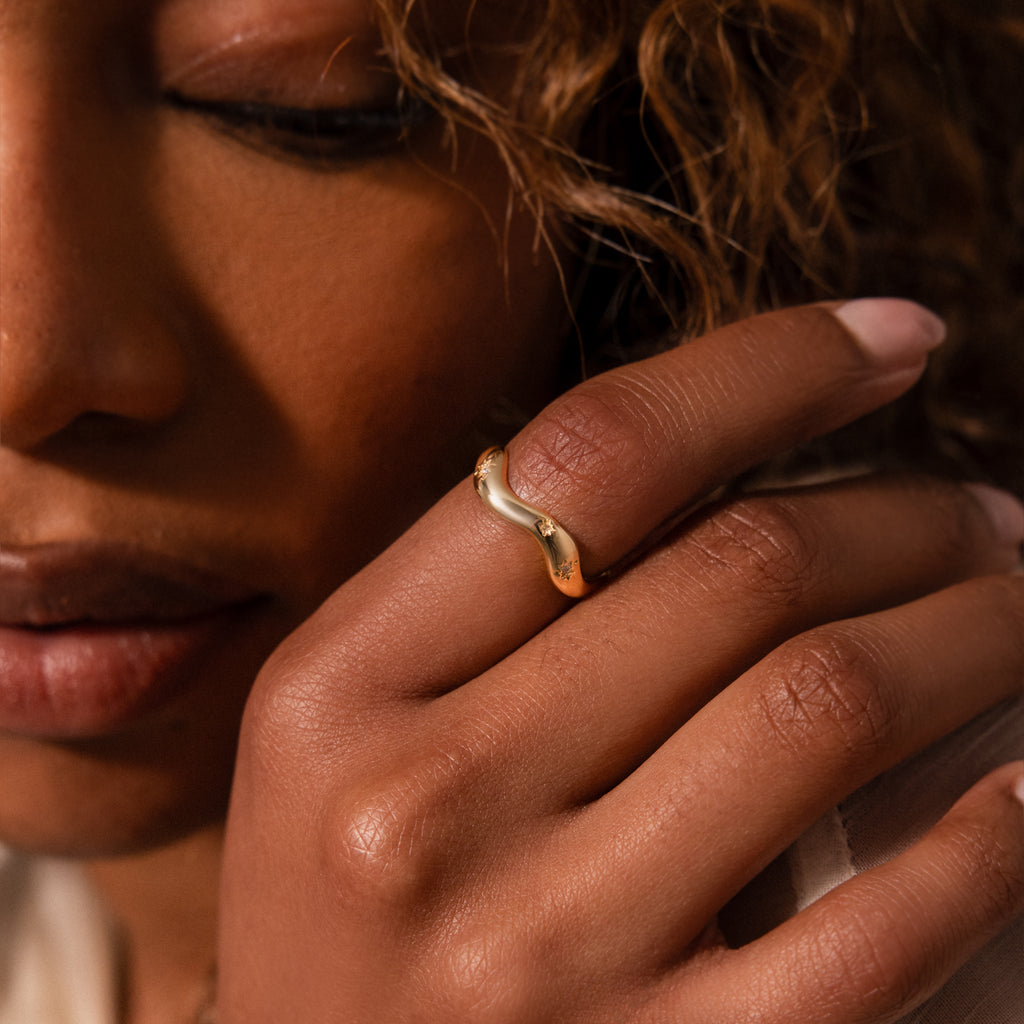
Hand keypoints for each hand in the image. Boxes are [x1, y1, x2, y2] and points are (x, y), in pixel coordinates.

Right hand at [218, 300, 1023, 1021]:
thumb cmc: (348, 900)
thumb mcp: (351, 728)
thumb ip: (499, 596)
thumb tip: (733, 461)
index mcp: (340, 686)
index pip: (589, 458)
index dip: (768, 369)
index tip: (888, 337)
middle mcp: (424, 803)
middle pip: (737, 568)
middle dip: (907, 507)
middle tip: (976, 505)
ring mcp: (540, 954)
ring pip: (829, 703)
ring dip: (975, 625)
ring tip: (1013, 597)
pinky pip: (882, 922)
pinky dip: (992, 824)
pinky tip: (1020, 774)